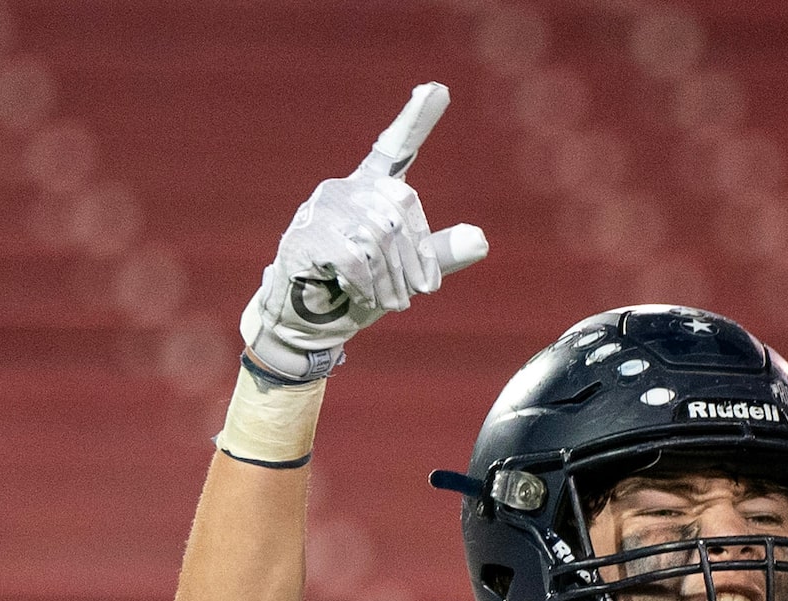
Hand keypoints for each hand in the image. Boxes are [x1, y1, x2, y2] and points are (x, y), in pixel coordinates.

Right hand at [240, 82, 488, 380]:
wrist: (311, 324)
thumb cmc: (357, 292)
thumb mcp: (404, 275)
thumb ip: (438, 255)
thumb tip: (482, 240)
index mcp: (371, 191)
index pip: (395, 149)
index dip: (415, 121)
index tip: (437, 90)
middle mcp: (346, 190)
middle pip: (398, 210)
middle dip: (414, 259)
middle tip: (417, 294)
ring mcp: (322, 209)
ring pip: (377, 238)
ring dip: (391, 279)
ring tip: (389, 302)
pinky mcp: (305, 236)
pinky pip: (354, 257)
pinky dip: (367, 285)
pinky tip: (363, 298)